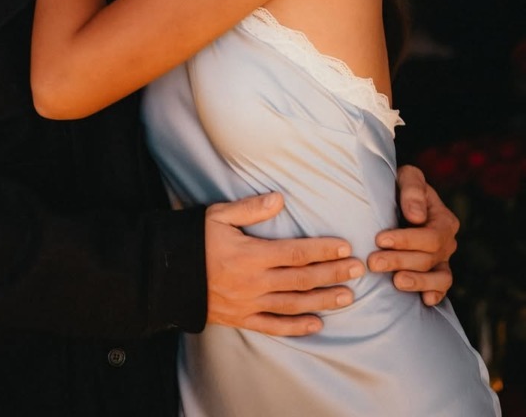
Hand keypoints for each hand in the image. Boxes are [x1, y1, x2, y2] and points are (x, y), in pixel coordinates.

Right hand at [205, 193, 364, 335]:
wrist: (167, 274)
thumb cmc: (194, 239)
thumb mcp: (218, 216)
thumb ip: (250, 208)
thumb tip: (279, 198)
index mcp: (251, 255)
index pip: (296, 252)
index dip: (322, 251)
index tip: (344, 248)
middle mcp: (255, 282)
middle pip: (301, 279)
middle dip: (332, 274)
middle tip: (358, 270)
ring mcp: (249, 303)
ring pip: (294, 304)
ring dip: (323, 300)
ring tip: (348, 297)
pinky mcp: (242, 318)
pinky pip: (274, 326)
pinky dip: (297, 327)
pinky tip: (317, 324)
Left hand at [368, 164, 458, 305]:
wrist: (398, 197)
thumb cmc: (401, 185)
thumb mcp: (408, 177)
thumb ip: (413, 191)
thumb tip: (416, 217)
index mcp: (444, 219)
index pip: (430, 236)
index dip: (406, 240)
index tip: (380, 239)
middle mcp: (447, 242)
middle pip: (429, 258)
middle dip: (400, 260)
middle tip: (373, 262)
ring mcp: (443, 260)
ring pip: (440, 277)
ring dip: (417, 281)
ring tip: (396, 282)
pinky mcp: (435, 273)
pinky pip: (441, 288)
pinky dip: (435, 295)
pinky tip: (423, 301)